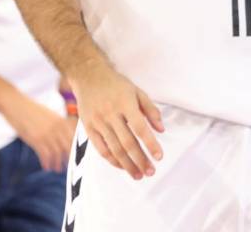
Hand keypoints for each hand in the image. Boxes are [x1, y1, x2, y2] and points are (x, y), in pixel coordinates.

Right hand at [0, 92, 76, 171]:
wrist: (17, 105)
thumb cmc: (32, 111)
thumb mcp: (49, 116)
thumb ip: (58, 125)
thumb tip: (64, 136)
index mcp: (62, 121)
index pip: (74, 138)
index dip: (76, 149)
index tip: (78, 156)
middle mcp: (57, 128)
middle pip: (68, 147)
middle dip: (69, 158)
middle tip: (69, 167)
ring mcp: (46, 134)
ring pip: (57, 153)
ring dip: (58, 163)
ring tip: (57, 169)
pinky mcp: (35, 139)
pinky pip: (44, 154)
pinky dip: (47, 162)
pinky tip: (46, 167)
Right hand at [68, 58, 164, 179]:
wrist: (89, 77)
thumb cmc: (117, 85)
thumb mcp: (138, 91)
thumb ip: (151, 110)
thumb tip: (161, 130)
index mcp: (125, 104)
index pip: (140, 128)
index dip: (150, 144)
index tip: (159, 156)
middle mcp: (111, 114)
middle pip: (127, 142)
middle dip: (140, 160)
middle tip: (151, 171)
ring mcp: (98, 122)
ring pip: (114, 149)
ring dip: (127, 165)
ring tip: (139, 174)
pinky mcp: (88, 128)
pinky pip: (101, 149)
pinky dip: (112, 160)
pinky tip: (122, 166)